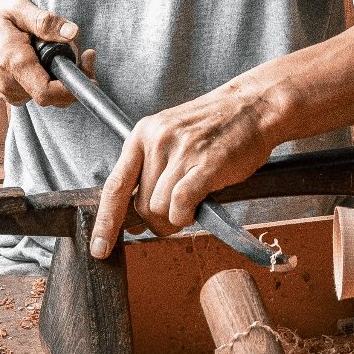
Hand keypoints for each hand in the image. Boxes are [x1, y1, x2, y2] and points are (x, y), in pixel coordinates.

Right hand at [0, 0, 81, 108]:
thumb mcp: (14, 8)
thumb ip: (45, 21)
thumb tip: (73, 33)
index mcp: (12, 62)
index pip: (49, 92)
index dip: (74, 87)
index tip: (87, 68)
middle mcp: (8, 84)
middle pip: (53, 92)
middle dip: (69, 73)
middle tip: (74, 47)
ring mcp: (5, 92)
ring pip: (45, 92)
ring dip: (57, 74)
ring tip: (50, 46)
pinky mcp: (6, 93)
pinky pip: (34, 91)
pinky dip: (45, 77)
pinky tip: (40, 56)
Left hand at [90, 81, 282, 257]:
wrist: (253, 105)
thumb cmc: (214, 127)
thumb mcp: (170, 138)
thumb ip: (148, 174)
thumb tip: (130, 220)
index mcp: (141, 134)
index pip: (114, 186)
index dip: (105, 222)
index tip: (100, 248)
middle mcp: (157, 140)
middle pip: (140, 205)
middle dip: (157, 219)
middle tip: (178, 212)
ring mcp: (182, 150)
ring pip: (160, 208)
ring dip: (176, 217)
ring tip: (194, 202)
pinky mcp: (207, 162)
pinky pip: (181, 203)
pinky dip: (186, 214)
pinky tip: (197, 207)